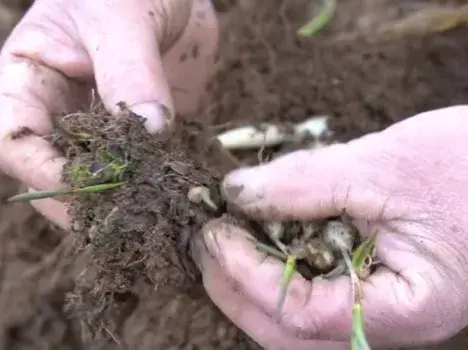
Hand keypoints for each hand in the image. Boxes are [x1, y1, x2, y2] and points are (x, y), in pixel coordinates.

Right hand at [0, 0, 217, 228]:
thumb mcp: (118, 16)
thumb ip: (129, 70)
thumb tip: (150, 130)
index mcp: (30, 82)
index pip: (18, 145)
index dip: (43, 175)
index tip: (84, 191)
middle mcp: (62, 112)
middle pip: (58, 175)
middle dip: (85, 201)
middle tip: (122, 223)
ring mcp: (105, 127)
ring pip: (102, 179)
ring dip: (124, 201)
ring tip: (152, 221)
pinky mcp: (143, 134)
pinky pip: (145, 168)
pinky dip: (158, 185)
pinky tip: (178, 198)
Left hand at [191, 106, 467, 348]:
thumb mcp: (385, 165)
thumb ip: (306, 181)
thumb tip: (235, 192)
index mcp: (408, 311)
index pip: (304, 315)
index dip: (247, 275)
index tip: (214, 231)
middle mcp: (391, 327)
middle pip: (291, 334)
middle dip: (237, 290)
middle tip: (206, 243)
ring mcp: (381, 311)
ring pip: (298, 324)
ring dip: (252, 285)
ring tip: (224, 242)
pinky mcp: (373, 288)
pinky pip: (315, 296)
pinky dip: (278, 271)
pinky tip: (262, 240)